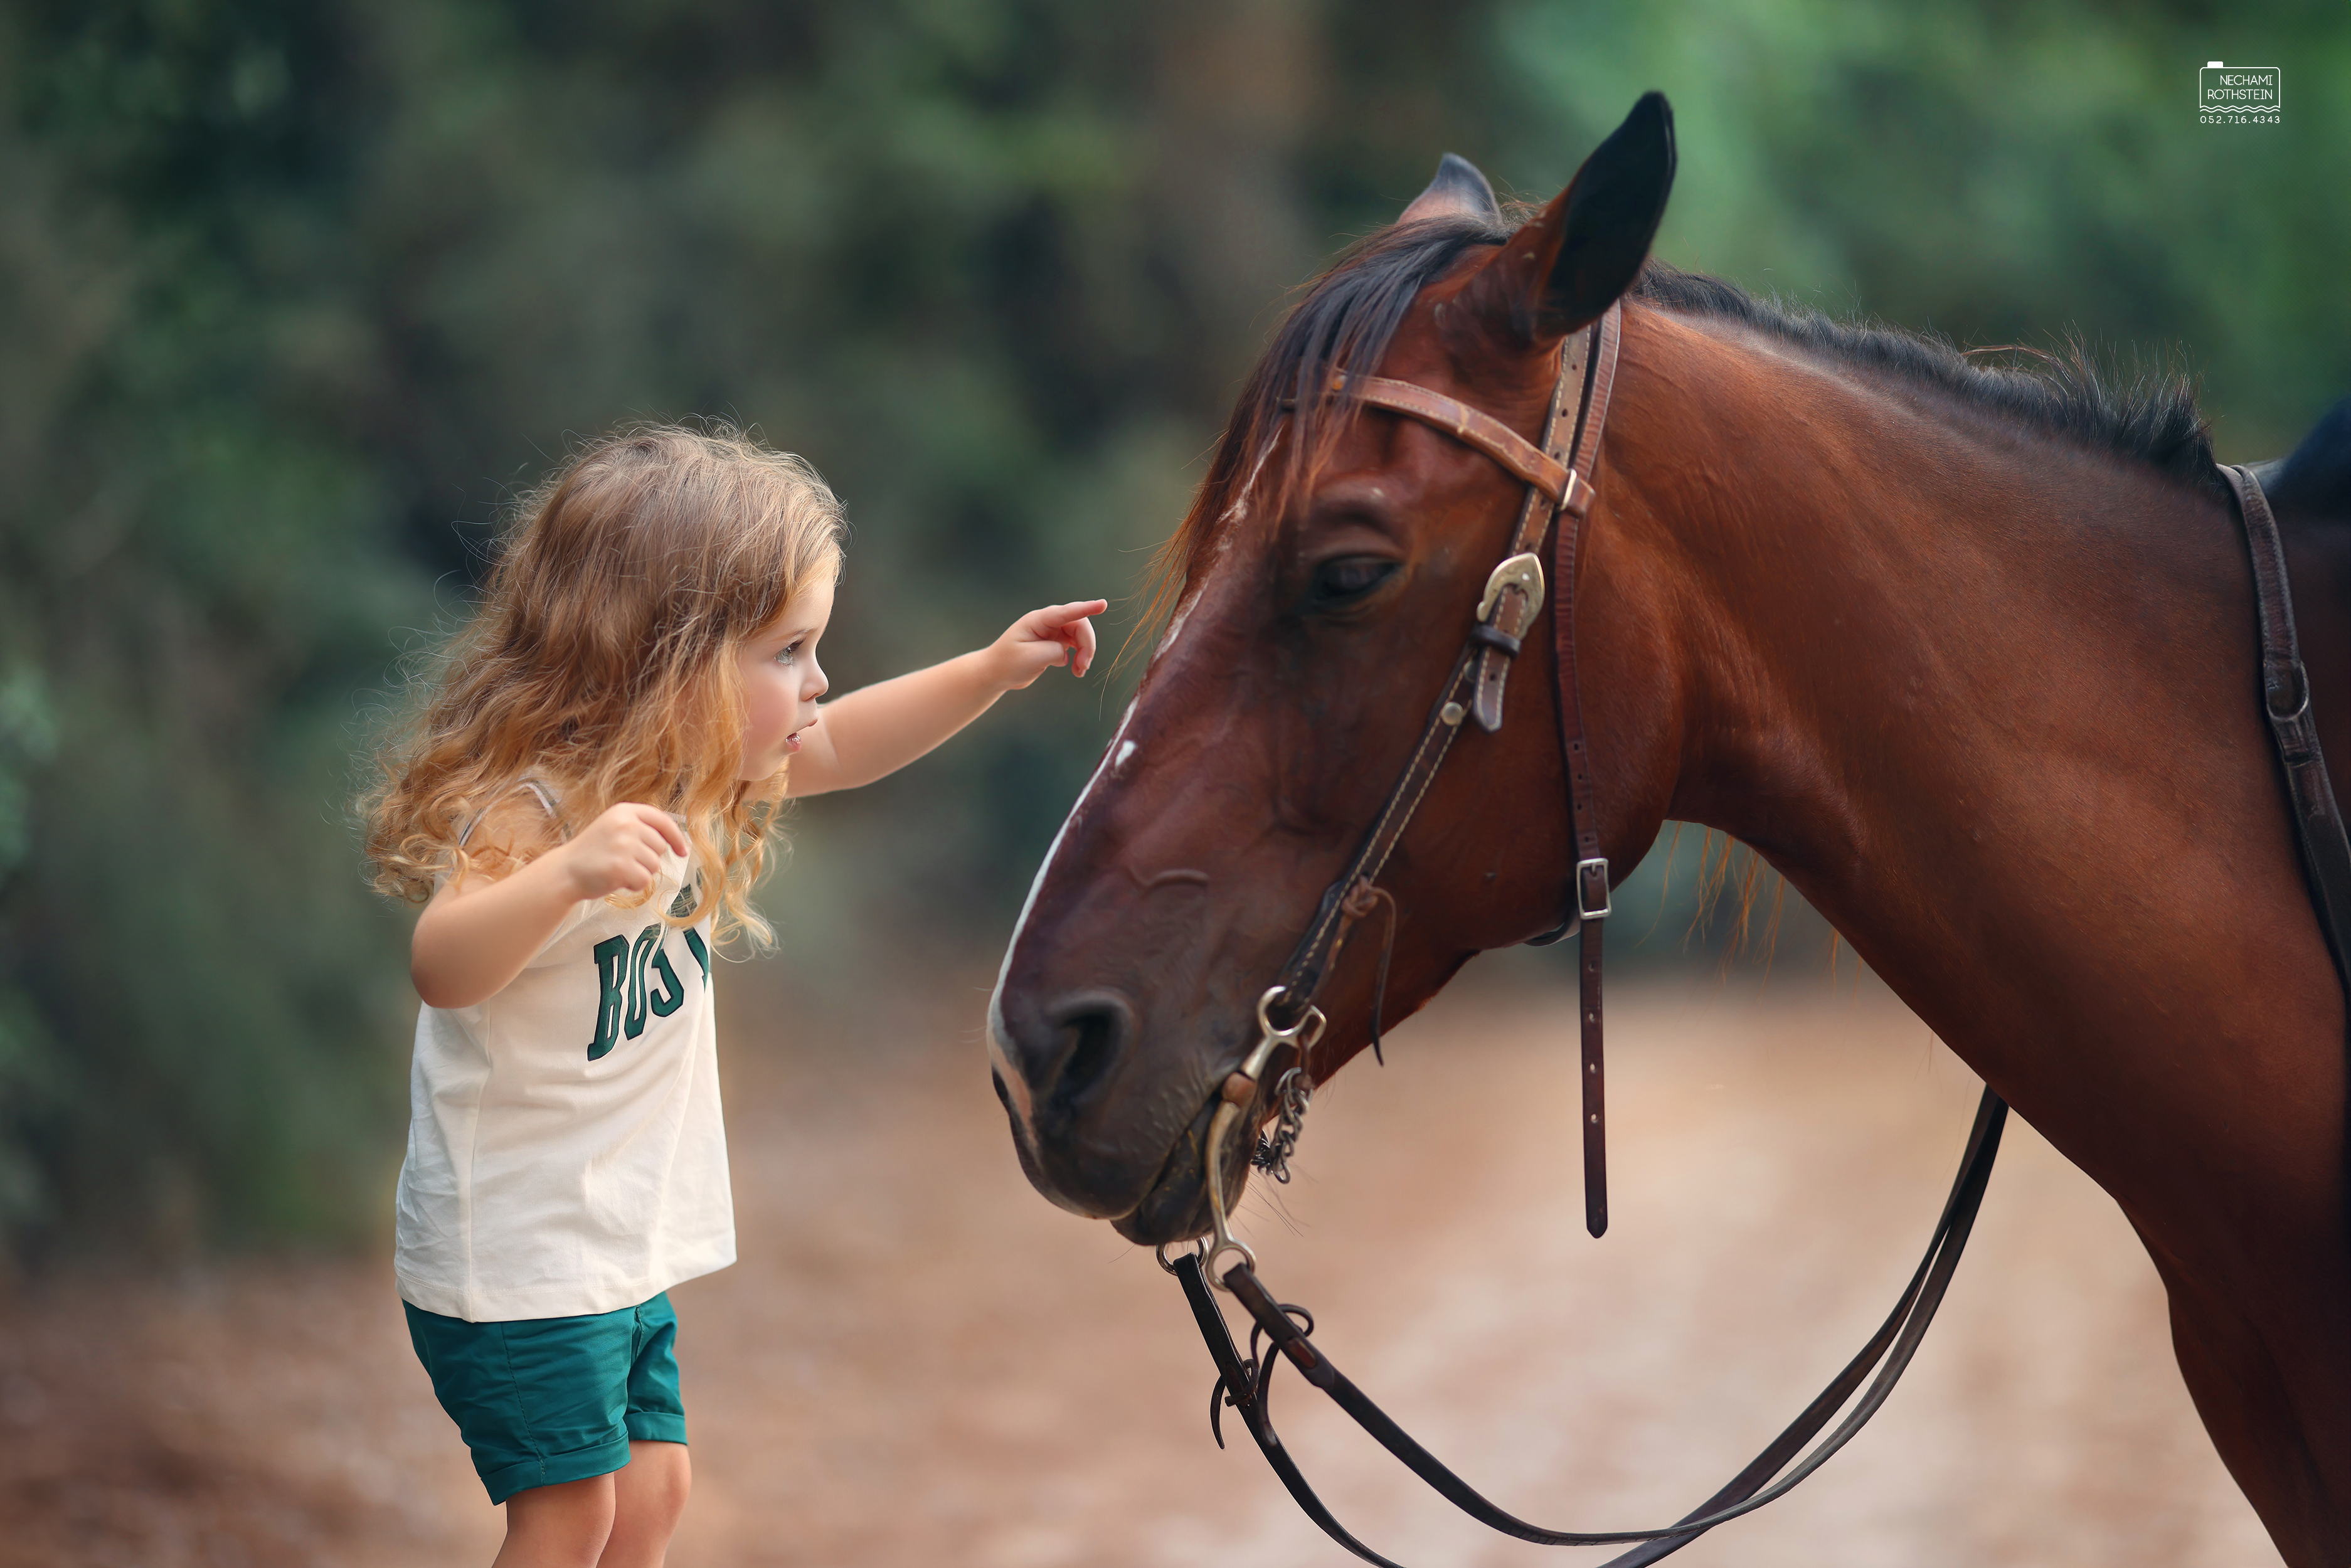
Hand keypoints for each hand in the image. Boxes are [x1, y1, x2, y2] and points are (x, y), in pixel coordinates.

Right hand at [553, 803, 689, 900]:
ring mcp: (623, 845)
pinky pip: (645, 881)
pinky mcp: (621, 867)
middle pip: (661, 846)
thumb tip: (675, 841)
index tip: (682, 851)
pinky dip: (634, 885)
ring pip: (655, 865)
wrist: (564, 871)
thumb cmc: (593, 852)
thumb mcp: (614, 827)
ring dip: (640, 872)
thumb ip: (640, 828)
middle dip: (648, 858)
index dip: (676, 837)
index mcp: (624, 811)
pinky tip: (616, 880)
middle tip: (623, 860)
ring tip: (617, 869)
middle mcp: (625, 824)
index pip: (662, 820)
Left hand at [991, 599, 1106, 689]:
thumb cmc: (1008, 663)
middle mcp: (1047, 623)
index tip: (1103, 604)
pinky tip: (1075, 670)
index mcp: (1039, 620)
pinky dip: (1079, 659)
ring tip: (1080, 672)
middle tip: (1084, 666)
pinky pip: (1075, 646)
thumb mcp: (1032, 658)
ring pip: (1079, 637)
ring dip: (1085, 653)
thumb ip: (1055, 651)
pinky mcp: (1054, 644)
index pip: (1067, 611)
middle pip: (1079, 625)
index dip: (1087, 608)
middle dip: (1087, 644)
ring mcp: (1052, 633)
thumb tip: (1067, 652)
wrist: (995, 673)